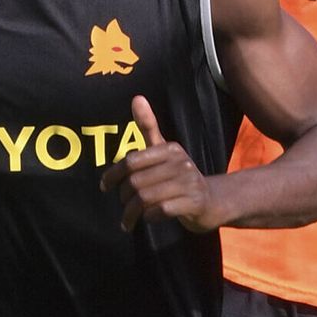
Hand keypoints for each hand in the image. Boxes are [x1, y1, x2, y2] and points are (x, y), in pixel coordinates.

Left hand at [99, 95, 217, 233]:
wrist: (212, 201)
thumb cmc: (180, 176)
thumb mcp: (164, 151)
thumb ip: (148, 127)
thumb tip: (136, 97)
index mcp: (170, 149)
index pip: (131, 162)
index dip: (113, 175)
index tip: (104, 187)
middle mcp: (181, 162)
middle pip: (136, 182)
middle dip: (125, 198)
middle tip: (124, 207)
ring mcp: (189, 183)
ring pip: (146, 198)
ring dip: (133, 212)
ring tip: (129, 219)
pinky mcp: (194, 202)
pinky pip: (161, 210)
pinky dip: (150, 217)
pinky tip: (149, 218)